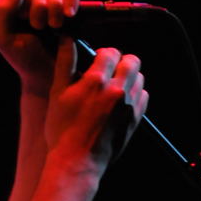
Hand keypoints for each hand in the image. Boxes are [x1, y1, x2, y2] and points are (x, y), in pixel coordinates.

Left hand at [0, 0, 79, 92]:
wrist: (47, 75)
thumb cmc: (23, 58)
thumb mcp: (4, 38)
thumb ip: (3, 11)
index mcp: (13, 4)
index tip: (24, 17)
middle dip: (39, 5)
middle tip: (39, 27)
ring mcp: (51, 1)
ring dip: (55, 4)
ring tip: (55, 25)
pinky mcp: (69, 7)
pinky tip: (69, 14)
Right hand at [45, 37, 148, 170]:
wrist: (77, 162)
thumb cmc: (61, 130)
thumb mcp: (57, 94)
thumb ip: (65, 63)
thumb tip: (67, 39)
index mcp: (96, 81)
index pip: (111, 52)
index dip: (103, 55)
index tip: (97, 62)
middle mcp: (117, 91)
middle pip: (132, 61)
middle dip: (121, 62)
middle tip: (109, 72)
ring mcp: (129, 106)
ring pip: (139, 78)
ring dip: (129, 77)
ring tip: (114, 87)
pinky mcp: (135, 120)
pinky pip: (144, 96)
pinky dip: (135, 94)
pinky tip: (121, 101)